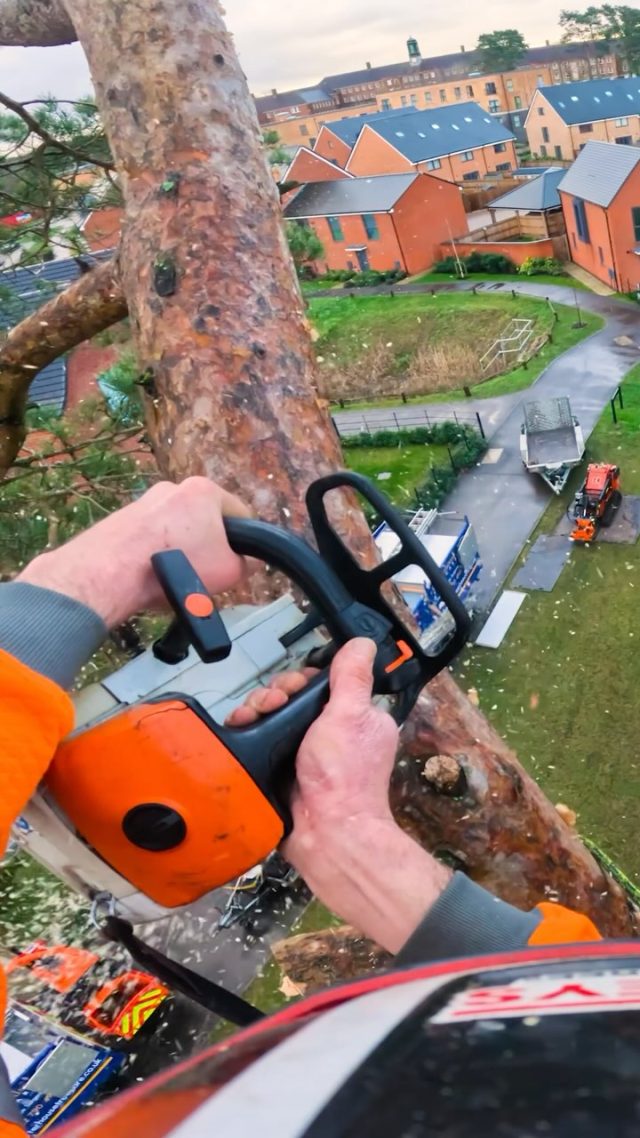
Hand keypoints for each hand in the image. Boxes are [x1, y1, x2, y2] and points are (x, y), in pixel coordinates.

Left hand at [19, 477, 249, 626]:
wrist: (111, 572)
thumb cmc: (179, 566)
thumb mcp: (230, 572)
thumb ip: (246, 563)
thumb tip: (247, 560)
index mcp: (204, 490)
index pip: (240, 514)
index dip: (244, 542)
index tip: (237, 564)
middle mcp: (173, 487)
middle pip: (205, 520)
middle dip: (208, 546)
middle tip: (206, 574)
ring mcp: (144, 500)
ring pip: (176, 529)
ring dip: (181, 550)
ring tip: (175, 578)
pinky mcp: (121, 517)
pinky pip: (151, 536)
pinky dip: (155, 553)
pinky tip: (151, 576)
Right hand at [229, 639, 451, 953]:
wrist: (326, 834)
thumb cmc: (345, 775)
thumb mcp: (351, 715)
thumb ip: (352, 678)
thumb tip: (363, 642)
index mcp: (354, 719)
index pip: (319, 685)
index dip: (301, 681)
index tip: (293, 687)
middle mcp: (329, 735)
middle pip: (290, 699)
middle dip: (274, 695)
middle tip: (270, 704)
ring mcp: (303, 755)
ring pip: (272, 718)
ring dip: (257, 710)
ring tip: (250, 716)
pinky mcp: (280, 771)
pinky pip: (261, 743)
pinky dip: (248, 732)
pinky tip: (238, 727)